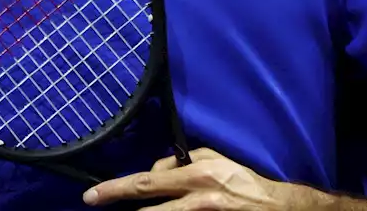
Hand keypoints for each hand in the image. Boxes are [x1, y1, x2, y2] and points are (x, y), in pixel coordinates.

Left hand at [84, 148, 293, 209]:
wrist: (274, 207)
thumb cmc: (242, 180)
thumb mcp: (214, 160)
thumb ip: (185, 162)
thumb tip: (159, 171)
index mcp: (196, 175)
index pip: (148, 181)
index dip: (117, 187)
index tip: (94, 193)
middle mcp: (195, 198)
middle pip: (147, 203)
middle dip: (116, 199)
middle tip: (92, 200)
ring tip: (130, 209)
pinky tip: (157, 209)